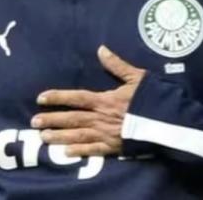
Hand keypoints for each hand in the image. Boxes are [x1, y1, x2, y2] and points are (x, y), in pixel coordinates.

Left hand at [31, 45, 145, 155]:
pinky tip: (66, 153)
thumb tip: (101, 49)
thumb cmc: (153, 98)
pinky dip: (80, 151)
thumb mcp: (137, 77)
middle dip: (52, 120)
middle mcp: (101, 118)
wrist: (168, 123)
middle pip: (72, 119)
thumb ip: (117, 65)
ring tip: (43, 137)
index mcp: (105, 100)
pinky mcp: (115, 148)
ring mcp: (107, 134)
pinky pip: (94, 150)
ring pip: (78, 135)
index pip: (76, 98)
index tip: (41, 98)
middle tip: (34, 122)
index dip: (58, 97)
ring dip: (59, 137)